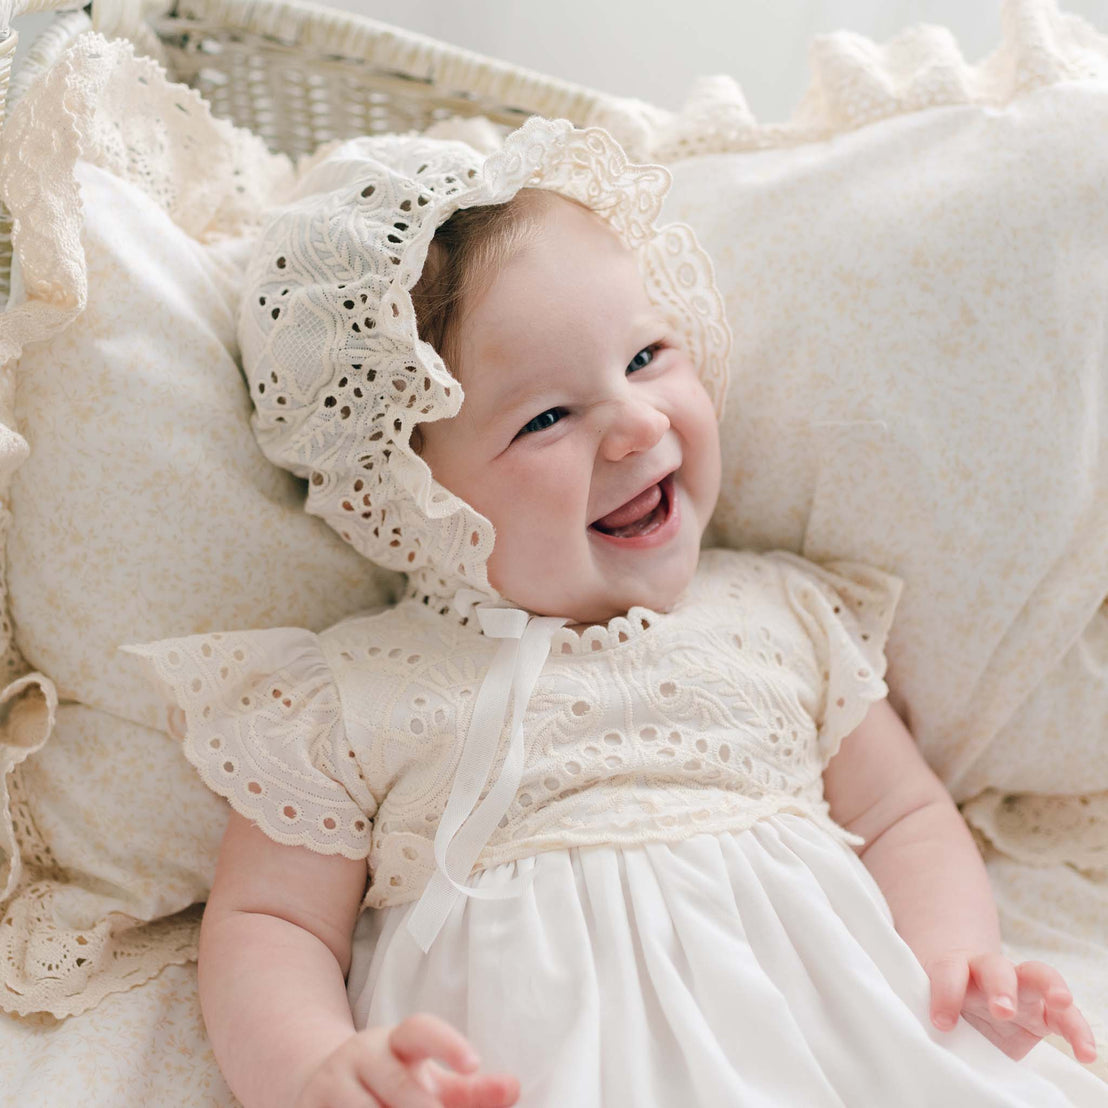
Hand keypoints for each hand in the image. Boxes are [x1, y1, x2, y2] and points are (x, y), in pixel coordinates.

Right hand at [294, 1013, 519, 1107]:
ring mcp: (332, 1085)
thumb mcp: (429, 1082)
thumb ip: (470, 1090)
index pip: (421, 1030)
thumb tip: (514, 1088)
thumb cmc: (392, 1085)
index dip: (447, 1043)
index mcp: (397, 1042)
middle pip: (398, 1082)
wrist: (323, 1085)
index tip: (474, 1062)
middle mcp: (363, 1055)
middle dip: (423, 1107)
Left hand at [924, 951, 1097, 1063]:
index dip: (945, 994)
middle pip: (995, 968)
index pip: (949, 973)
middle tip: (1002, 1010)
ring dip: (1050, 987)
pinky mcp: (1043, 1011)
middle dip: (1001, 987)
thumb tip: (934, 1050)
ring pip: (1038, 975)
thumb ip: (939, 1018)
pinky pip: (1065, 1015)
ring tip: (1062, 1002)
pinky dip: (1078, 1030)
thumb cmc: (948, 1001)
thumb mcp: (937, 1008)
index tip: (942, 1022)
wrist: (965, 992)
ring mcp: (1020, 987)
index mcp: (955, 969)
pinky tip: (1086, 1053)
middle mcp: (988, 972)